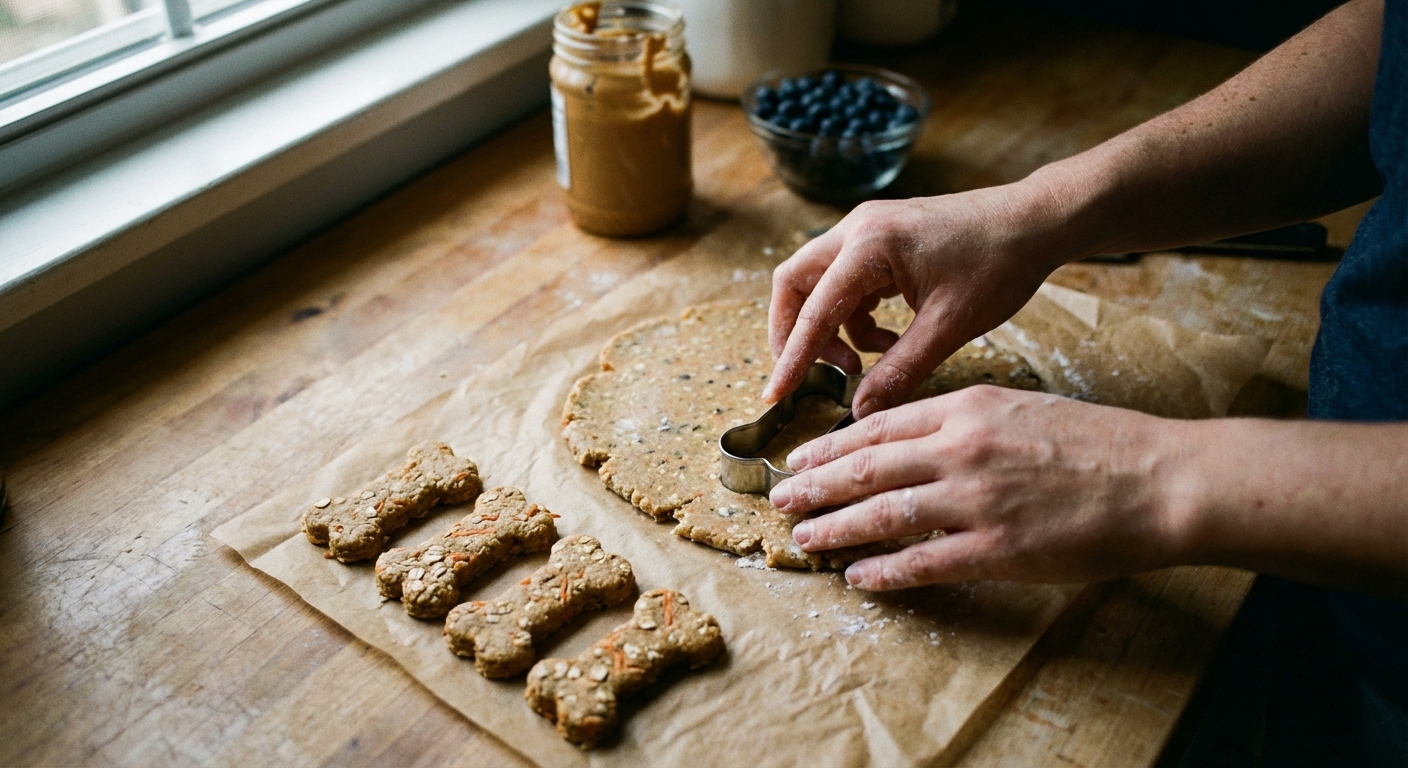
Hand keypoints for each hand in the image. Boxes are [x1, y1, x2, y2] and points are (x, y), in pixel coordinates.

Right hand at [763, 182, 1076, 417]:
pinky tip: (887, 341)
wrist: (1036, 222)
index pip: (813, 309)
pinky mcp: (881, 240)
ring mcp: (867, 231)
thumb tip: (861, 410)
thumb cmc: (1000, 263)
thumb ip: (900, 370)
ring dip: (829, 329)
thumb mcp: (949, 327)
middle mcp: (858, 229)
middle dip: (795, 335)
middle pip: (795, 285)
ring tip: (863, 364)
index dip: (792, 357)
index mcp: (869, 245)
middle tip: (808, 376)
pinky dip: (854, 318)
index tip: (775, 394)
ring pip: (818, 285)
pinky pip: (846, 283)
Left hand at [767, 386, 1189, 589]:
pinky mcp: (996, 550)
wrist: (1159, 478)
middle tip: (781, 501)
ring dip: (835, 530)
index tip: (799, 459)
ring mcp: (976, 501)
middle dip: (813, 486)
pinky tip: (859, 577)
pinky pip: (921, 563)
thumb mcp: (1020, 406)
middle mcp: (962, 449)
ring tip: (805, 541)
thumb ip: (961, 420)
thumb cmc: (1097, 442)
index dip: (829, 446)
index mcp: (968, 407)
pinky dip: (883, 572)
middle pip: (865, 468)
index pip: (877, 425)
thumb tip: (907, 441)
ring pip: (881, 515)